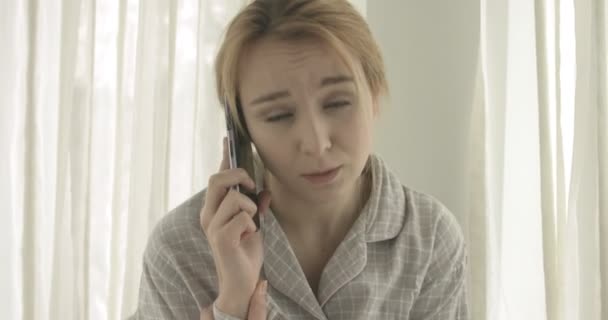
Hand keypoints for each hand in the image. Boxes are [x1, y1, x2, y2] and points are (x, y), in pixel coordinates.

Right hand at [200, 138, 270, 317]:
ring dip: (249, 208)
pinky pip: (242, 217)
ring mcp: (212, 227)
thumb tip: (265, 192)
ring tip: (250, 225)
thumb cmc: (245, 253)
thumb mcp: (254, 226)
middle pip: (218, 180)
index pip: (217, 178)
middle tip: (251, 186)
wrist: (242, 281)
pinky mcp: (221, 239)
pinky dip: (252, 224)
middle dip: (238, 176)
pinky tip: (248, 236)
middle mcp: (208, 215)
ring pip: (235, 198)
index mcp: (214, 209)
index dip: (223, 158)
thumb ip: (256, 208)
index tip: (228, 139)